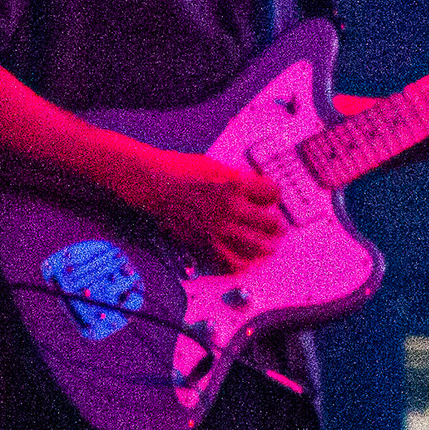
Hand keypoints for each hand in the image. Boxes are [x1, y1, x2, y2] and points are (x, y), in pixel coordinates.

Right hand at [121, 145, 288, 269]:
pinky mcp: (205, 244)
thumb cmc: (179, 171)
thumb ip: (238, 180)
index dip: (274, 196)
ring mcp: (219, 229)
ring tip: (266, 244)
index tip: (270, 198)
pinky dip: (241, 263)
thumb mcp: (216, 166)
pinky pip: (232, 263)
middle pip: (271, 224)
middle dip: (275, 224)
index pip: (273, 194)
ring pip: (257, 247)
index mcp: (235, 184)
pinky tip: (244, 259)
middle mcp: (230, 208)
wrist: (153, 184)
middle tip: (275, 225)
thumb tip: (255, 189)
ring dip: (265, 246)